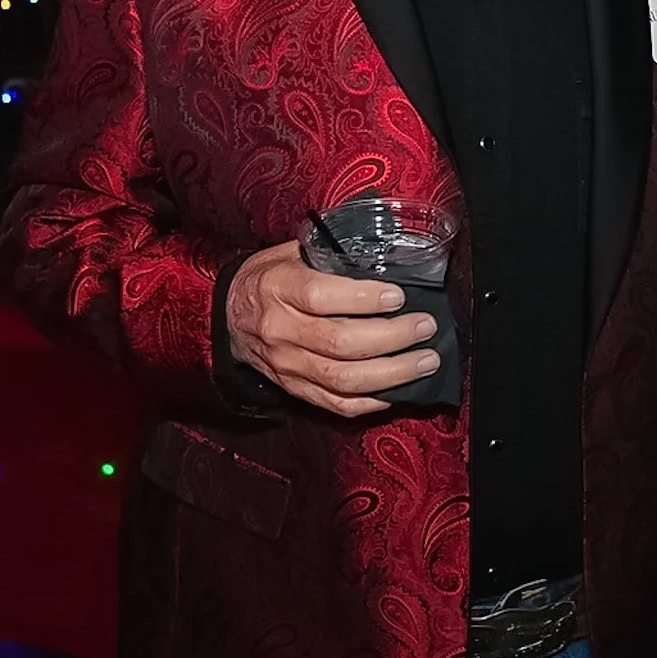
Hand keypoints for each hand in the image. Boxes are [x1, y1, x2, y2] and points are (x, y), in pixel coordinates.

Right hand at [225, 241, 439, 417]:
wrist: (230, 314)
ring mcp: (287, 365)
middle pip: (340, 343)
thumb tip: (388, 255)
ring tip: (426, 360)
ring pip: (344, 379)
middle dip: (393, 337)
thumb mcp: (292, 252)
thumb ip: (334, 255)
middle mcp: (280, 330)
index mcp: (278, 287)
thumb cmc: (271, 277)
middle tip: (425, 326)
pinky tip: (399, 390)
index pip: (321, 297)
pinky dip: (372, 401)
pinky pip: (336, 404)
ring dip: (393, 373)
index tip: (399, 296)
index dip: (364, 299)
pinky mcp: (294, 389)